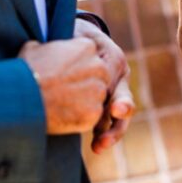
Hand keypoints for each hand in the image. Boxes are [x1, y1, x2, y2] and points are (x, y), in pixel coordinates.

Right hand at [19, 38, 108, 134]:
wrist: (21, 97)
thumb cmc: (25, 71)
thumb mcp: (35, 47)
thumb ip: (50, 46)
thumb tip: (44, 48)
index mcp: (87, 46)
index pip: (91, 56)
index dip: (78, 66)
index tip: (65, 74)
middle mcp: (98, 67)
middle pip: (99, 76)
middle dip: (86, 83)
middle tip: (66, 90)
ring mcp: (98, 91)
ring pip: (97, 97)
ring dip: (85, 101)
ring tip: (63, 103)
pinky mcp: (93, 113)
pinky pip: (93, 115)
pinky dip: (81, 117)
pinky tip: (64, 115)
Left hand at [74, 17, 135, 151]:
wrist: (76, 42)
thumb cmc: (70, 38)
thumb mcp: (71, 35)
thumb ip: (71, 41)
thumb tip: (59, 47)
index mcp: (112, 55)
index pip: (111, 69)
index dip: (105, 80)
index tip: (101, 91)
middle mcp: (119, 75)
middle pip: (123, 93)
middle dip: (121, 105)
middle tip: (115, 111)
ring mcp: (116, 92)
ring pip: (121, 114)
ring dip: (113, 130)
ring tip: (101, 144)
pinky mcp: (108, 106)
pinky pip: (112, 123)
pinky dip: (105, 135)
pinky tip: (96, 147)